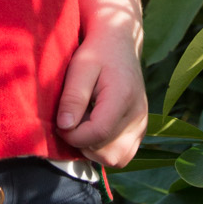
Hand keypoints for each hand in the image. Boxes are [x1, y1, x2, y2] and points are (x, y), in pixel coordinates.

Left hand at [56, 24, 147, 169]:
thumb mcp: (79, 68)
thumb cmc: (97, 52)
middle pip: (107, 153)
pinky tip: (94, 128)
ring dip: (94, 149)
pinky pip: (122, 155)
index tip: (60, 123)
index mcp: (123, 98)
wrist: (119, 44)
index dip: (73, 136)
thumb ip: (72, 98)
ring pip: (116, 159)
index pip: (98, 134)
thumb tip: (65, 127)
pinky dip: (104, 149)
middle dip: (83, 143)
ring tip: (84, 124)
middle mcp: (138, 115)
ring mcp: (142, 125)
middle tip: (73, 120)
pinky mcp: (140, 130)